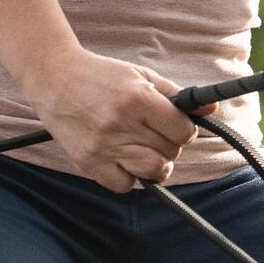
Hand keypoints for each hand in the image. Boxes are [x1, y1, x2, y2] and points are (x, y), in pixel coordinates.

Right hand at [26, 48, 197, 192]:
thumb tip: (210, 110)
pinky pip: (124, 186)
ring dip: (156, 164)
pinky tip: (124, 160)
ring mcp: (105, 146)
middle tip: (155, 133)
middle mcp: (122, 124)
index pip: (183, 131)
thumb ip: (175, 95)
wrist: (53, 78)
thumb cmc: (101, 76)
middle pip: (170, 152)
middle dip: (169, 144)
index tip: (174, 125)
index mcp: (138, 98)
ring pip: (153, 172)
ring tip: (145, 150)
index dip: (184, 129)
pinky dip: (130, 177)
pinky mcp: (89, 162)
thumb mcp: (140, 76)